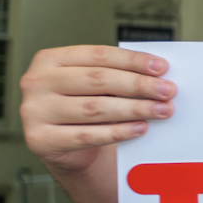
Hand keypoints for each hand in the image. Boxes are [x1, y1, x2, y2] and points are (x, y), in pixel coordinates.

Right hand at [21, 46, 176, 170]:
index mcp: (49, 59)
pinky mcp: (40, 139)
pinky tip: (140, 128)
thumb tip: (158, 75)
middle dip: (138, 85)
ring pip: (94, 108)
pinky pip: (87, 135)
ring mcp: (34, 111)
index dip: (132, 60)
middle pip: (97, 79)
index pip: (98, 55)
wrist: (63, 147)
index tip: (162, 67)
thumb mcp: (93, 86)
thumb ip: (116, 76)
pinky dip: (118, 132)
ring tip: (162, 110)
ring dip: (134, 108)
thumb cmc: (83, 107)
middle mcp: (36, 82)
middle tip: (167, 91)